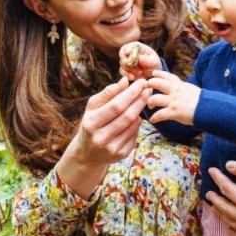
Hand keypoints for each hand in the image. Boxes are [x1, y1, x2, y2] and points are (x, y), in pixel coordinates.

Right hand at [56, 77, 151, 198]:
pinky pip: (135, 135)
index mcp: (91, 123)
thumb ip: (108, 93)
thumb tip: (125, 80)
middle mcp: (101, 138)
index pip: (116, 105)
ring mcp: (112, 149)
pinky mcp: (121, 155)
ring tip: (141, 101)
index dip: (131, 93)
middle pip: (127, 116)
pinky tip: (135, 118)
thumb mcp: (93, 107)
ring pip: (133, 125)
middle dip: (140, 100)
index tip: (141, 82)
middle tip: (148, 89)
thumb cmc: (91, 123)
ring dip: (139, 111)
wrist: (87, 152)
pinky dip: (137, 124)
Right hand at [119, 42, 161, 79]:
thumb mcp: (154, 61)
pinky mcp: (125, 70)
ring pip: (122, 65)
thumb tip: (139, 58)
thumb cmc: (154, 63)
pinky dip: (127, 75)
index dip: (127, 50)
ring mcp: (126, 62)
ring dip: (129, 70)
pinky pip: (122, 72)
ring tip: (139, 72)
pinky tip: (132, 77)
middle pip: (123, 56)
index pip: (128, 46)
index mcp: (136, 47)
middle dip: (127, 62)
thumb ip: (147, 60)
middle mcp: (129, 53)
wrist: (153, 72)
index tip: (127, 53)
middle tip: (135, 66)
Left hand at [146, 70, 199, 124]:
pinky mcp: (173, 112)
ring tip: (150, 105)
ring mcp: (173, 102)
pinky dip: (154, 118)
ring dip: (150, 102)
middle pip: (157, 83)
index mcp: (179, 85)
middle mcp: (174, 91)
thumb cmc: (202, 100)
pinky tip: (153, 120)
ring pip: (155, 99)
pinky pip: (160, 114)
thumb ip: (182, 88)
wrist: (208, 108)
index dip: (159, 74)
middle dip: (149, 84)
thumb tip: (178, 87)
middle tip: (146, 87)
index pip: (167, 76)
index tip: (153, 73)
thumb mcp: (190, 89)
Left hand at [206, 161, 235, 235]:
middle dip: (215, 199)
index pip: (227, 189)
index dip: (218, 179)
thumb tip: (229, 166)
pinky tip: (230, 227)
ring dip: (222, 215)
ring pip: (234, 225)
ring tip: (215, 206)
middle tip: (208, 192)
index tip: (212, 171)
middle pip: (226, 209)